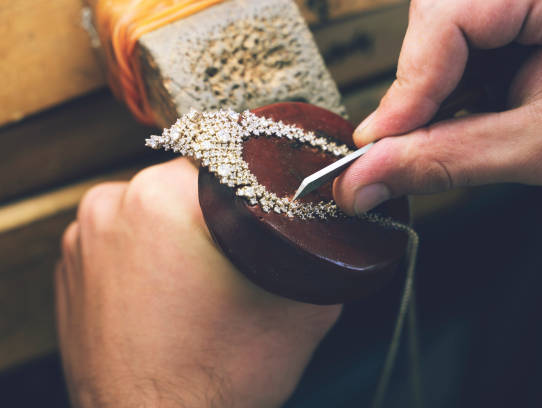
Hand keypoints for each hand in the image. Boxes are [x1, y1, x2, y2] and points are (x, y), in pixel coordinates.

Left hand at [56, 158, 340, 407]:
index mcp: (164, 198)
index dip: (248, 183)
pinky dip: (139, 255)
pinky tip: (161, 292)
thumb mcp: (302, 308)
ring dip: (171, 232)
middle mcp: (113, 204)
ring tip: (192, 281)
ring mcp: (82, 236)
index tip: (258, 213)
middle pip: (181, 183)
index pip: (221, 157)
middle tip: (230, 255)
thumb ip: (323, 252)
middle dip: (208, 211)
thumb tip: (332, 223)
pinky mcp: (67, 265)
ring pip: (148, 209)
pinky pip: (117, 238)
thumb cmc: (218, 373)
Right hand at [333, 0, 541, 213]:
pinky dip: (452, 85)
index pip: (452, 12)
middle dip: (420, 86)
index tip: (381, 142)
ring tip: (466, 126)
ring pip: (439, 29)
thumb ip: (444, 160)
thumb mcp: (540, 149)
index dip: (410, 83)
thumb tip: (364, 177)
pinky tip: (474, 109)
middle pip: (437, 14)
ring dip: (434, 88)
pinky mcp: (518, 13)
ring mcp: (526, 1)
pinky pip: (458, 39)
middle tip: (408, 144)